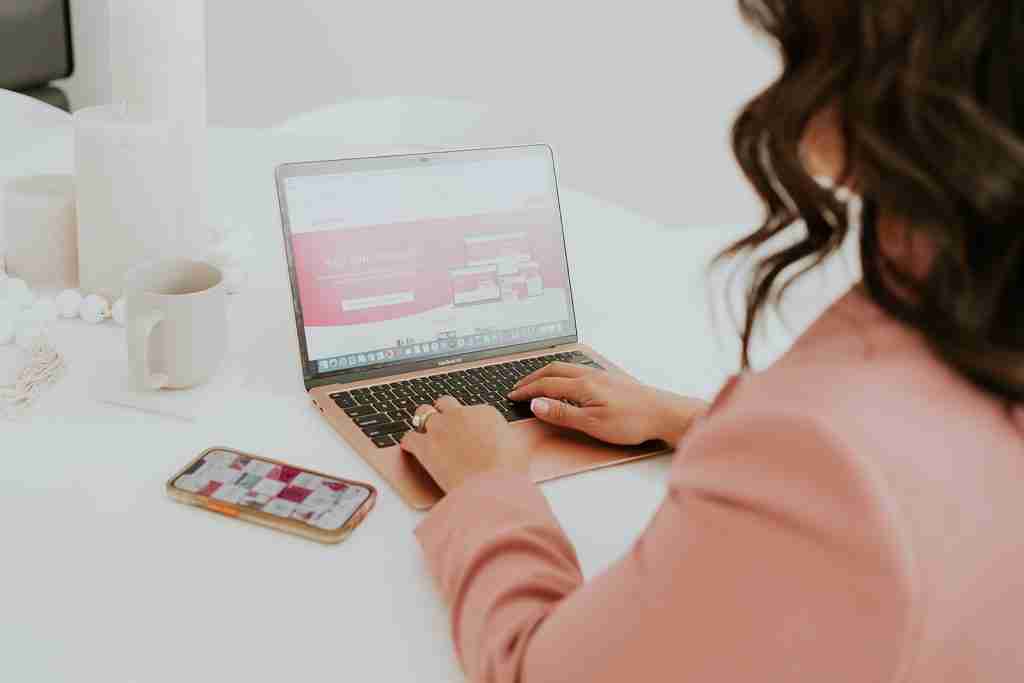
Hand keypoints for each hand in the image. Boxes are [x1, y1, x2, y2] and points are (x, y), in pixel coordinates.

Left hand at [400, 397, 529, 492]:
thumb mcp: (516, 448)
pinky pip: (408, 437)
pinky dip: (409, 442)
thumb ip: (503, 439)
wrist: (492, 487)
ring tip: (425, 433)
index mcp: (485, 412)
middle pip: (445, 403)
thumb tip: (501, 444)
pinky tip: (411, 448)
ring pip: (423, 412)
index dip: (467, 421)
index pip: (471, 409)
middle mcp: (461, 414)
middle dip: (443, 413)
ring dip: (423, 421)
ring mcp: (440, 428)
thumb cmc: (508, 472)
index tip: (467, 432)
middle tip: (445, 427)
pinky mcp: (424, 445)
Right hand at [507, 362, 706, 445]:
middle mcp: (590, 375)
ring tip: (537, 381)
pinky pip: (578, 370)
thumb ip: (562, 413)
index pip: (545, 385)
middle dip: (532, 378)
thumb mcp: (592, 423)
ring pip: (566, 368)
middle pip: (553, 370)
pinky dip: (563, 373)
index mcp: (582, 385)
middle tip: (518, 387)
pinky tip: (567, 382)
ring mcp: (601, 376)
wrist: (664, 413)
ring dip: (547, 373)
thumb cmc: (631, 421)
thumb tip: (535, 403)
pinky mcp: (610, 380)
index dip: (526, 391)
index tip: (512, 397)